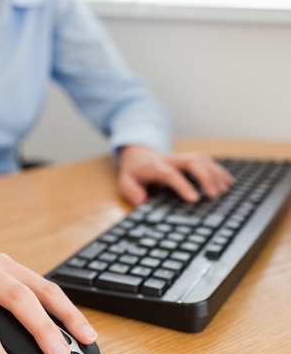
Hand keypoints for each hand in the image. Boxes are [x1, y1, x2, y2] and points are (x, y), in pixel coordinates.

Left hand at [117, 145, 233, 205]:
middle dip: (205, 177)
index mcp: (155, 167)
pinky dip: (219, 170)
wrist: (138, 153)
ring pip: (202, 159)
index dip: (183, 186)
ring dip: (215, 173)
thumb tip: (142, 200)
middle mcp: (171, 159)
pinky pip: (207, 160)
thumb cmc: (134, 171)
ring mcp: (182, 157)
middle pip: (192, 162)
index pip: (171, 174)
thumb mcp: (125, 182)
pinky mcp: (190, 158)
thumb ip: (131, 191)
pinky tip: (228, 181)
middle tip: (214, 194)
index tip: (194, 199)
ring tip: (223, 190)